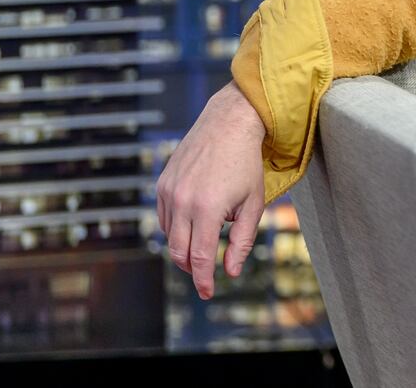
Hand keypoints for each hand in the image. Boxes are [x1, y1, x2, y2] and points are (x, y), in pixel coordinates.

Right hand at [155, 81, 266, 299]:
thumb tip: (230, 271)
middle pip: (179, 251)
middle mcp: (182, 202)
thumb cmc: (246, 164)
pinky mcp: (162, 184)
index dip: (203, 280)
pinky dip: (177, 228)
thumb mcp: (253, 203)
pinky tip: (194, 222)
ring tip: (205, 240)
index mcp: (207, 209)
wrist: (228, 124)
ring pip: (170, 236)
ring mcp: (168, 192)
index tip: (208, 293)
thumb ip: (242, 240)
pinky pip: (164, 217)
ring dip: (185, 246)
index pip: (199, 257)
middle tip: (206, 273)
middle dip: (192, 267)